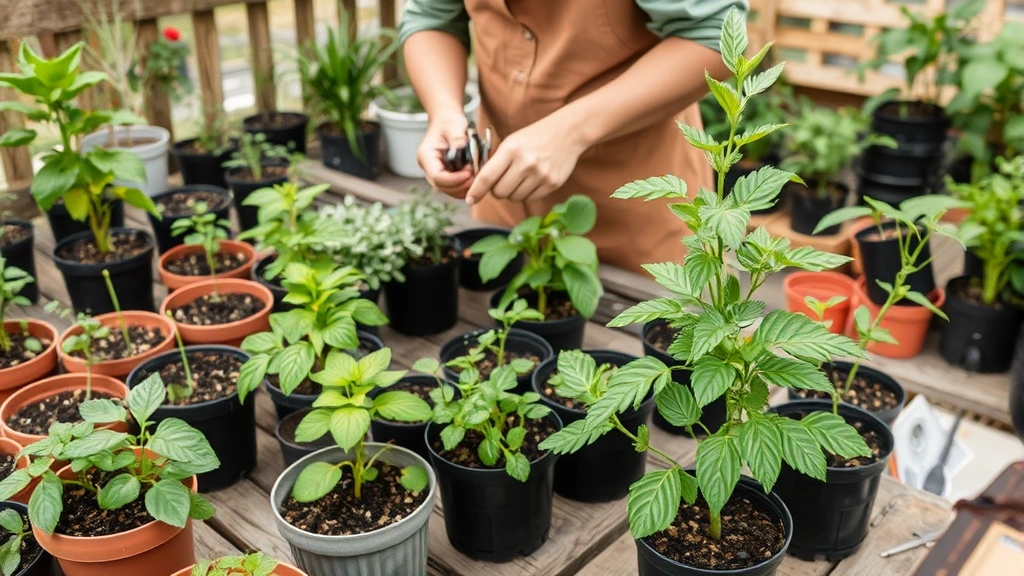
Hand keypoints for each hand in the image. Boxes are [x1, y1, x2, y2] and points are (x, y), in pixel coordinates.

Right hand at [418, 111, 472, 197]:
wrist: (447, 120)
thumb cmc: (449, 121)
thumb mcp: (454, 126)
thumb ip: (458, 139)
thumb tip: (464, 152)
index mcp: (426, 156)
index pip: (436, 176)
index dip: (454, 179)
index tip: (469, 172)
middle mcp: (428, 168)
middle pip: (442, 187)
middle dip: (461, 185)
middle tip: (477, 177)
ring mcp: (436, 173)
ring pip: (449, 190)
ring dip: (464, 188)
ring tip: (478, 177)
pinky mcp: (446, 175)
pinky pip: (455, 187)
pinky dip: (466, 187)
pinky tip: (476, 179)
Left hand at [465, 114, 587, 205]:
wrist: (568, 132)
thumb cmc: (534, 137)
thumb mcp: (511, 142)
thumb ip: (496, 161)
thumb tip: (479, 185)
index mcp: (511, 150)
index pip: (487, 177)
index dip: (476, 191)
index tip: (469, 200)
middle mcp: (525, 164)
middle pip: (499, 192)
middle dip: (496, 190)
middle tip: (502, 180)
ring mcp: (540, 175)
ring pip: (514, 198)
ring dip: (512, 192)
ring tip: (519, 178)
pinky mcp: (552, 183)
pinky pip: (530, 198)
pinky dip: (526, 193)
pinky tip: (531, 180)